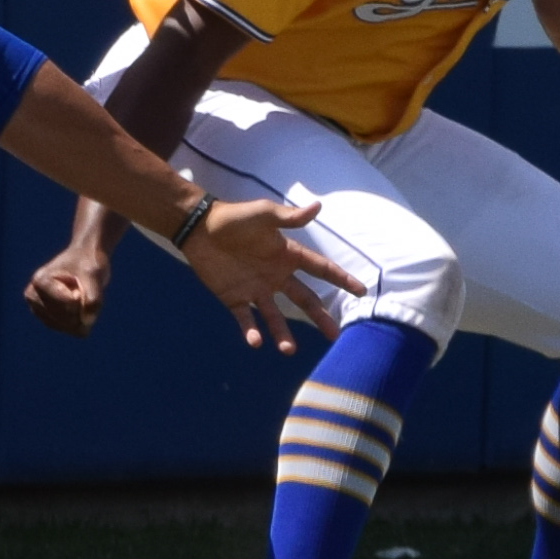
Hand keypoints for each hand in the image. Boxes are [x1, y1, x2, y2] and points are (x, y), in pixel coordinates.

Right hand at [22, 233, 115, 338]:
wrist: (85, 260)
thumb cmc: (87, 263)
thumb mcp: (94, 275)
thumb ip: (93, 299)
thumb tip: (86, 326)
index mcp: (40, 281)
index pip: (68, 304)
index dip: (82, 296)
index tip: (78, 280)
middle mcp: (34, 297)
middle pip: (68, 318)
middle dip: (83, 306)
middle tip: (81, 287)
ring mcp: (39, 310)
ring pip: (71, 326)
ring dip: (84, 313)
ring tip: (80, 294)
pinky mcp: (49, 320)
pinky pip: (74, 330)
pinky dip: (84, 320)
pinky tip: (81, 304)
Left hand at [173, 193, 351, 353]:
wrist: (199, 227)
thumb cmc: (234, 217)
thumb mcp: (264, 214)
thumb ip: (290, 217)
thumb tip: (318, 207)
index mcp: (287, 255)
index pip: (320, 269)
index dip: (341, 278)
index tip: (360, 291)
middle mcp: (276, 276)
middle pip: (304, 300)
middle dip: (320, 317)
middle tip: (334, 335)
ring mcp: (256, 289)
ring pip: (275, 317)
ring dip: (282, 334)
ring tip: (288, 351)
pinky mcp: (235, 298)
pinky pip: (246, 319)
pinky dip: (251, 331)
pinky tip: (256, 341)